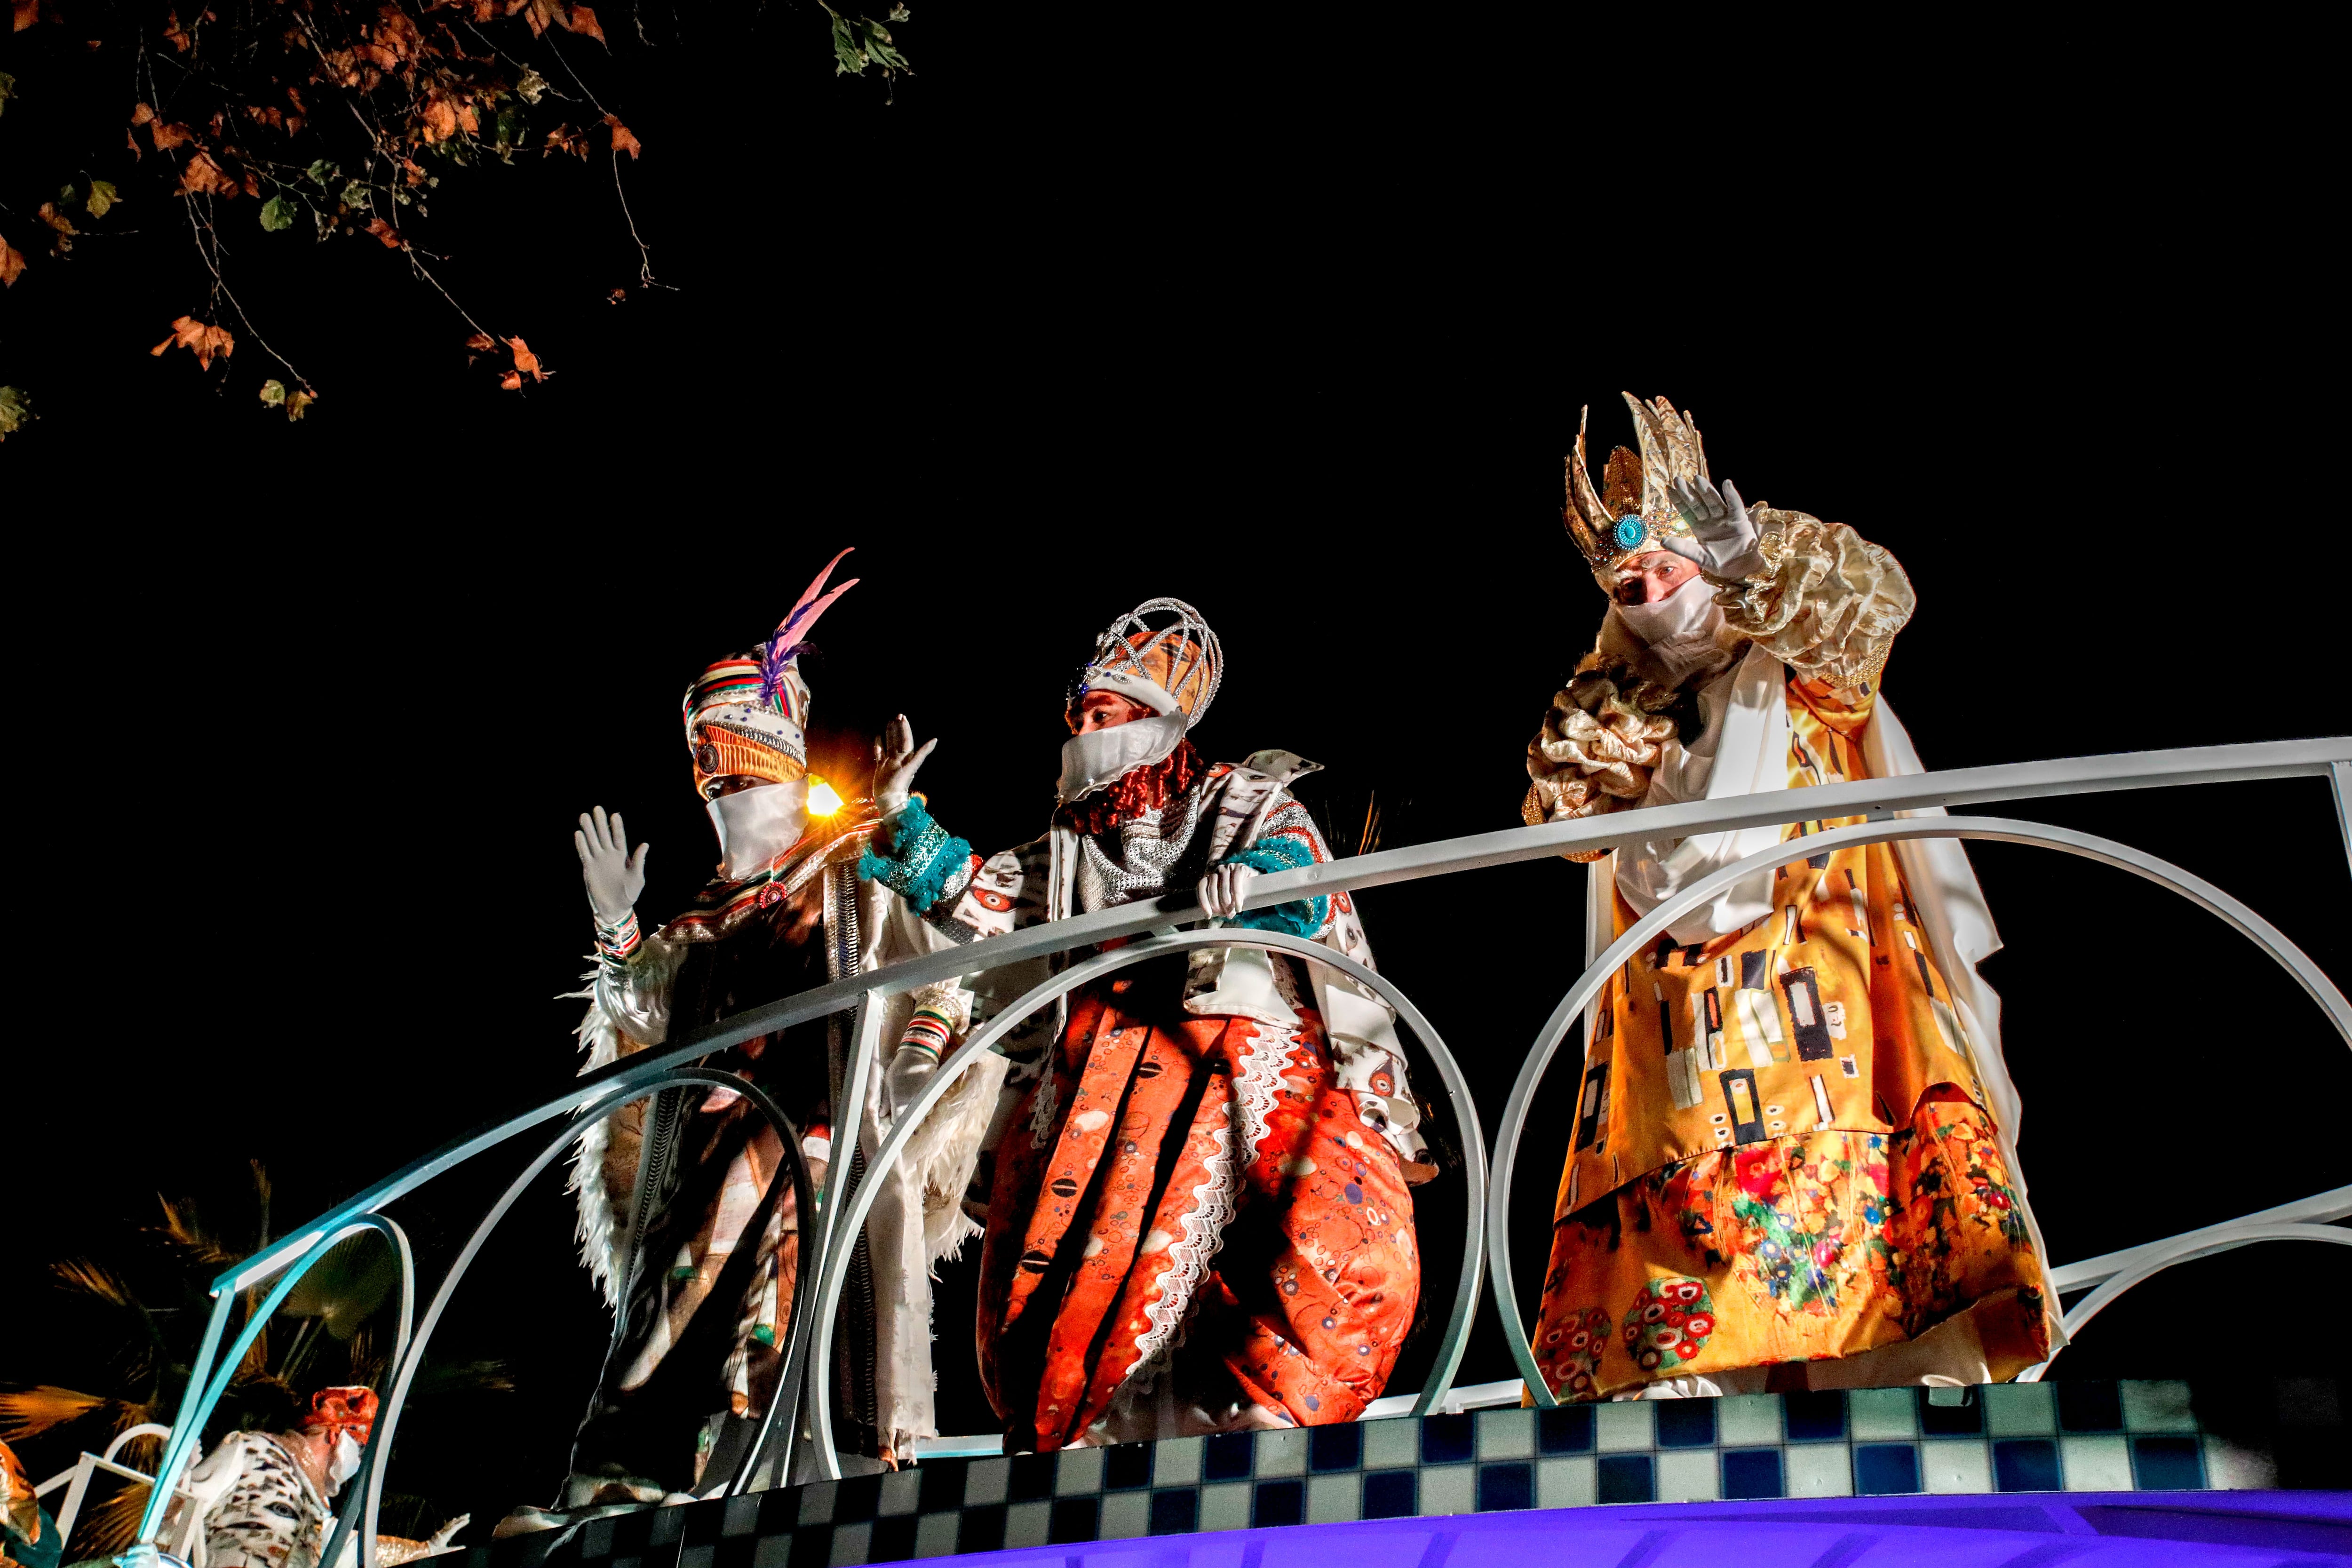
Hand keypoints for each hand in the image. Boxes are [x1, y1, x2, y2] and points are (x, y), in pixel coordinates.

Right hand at [575, 806, 648, 922]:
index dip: (617, 827)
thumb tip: (645, 844)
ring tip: (584, 816)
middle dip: (600, 822)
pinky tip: (578, 834)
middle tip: (596, 808)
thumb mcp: (637, 877)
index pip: (619, 837)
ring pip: (592, 842)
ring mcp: (598, 861)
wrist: (615, 908)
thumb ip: (638, 861)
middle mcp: (609, 855)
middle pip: (604, 835)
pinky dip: (581, 845)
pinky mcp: (589, 869)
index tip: (615, 815)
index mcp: (623, 856)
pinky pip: (585, 854)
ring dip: (588, 830)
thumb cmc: (629, 893)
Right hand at [873, 714, 937, 814]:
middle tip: (897, 716)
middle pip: (898, 739)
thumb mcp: (913, 765)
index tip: (903, 718)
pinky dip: (878, 745)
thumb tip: (935, 740)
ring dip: (889, 733)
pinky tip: (877, 737)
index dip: (905, 728)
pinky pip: (880, 753)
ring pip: (889, 743)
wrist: (889, 797)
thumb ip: (923, 752)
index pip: (906, 739)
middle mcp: (898, 757)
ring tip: (889, 722)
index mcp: (906, 756)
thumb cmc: (901, 782)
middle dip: (898, 728)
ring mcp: (889, 761)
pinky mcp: (881, 767)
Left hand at [885, 1045, 938, 1118]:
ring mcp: (925, 1101)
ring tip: (910, 1103)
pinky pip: (927, 1106)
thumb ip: (885, 1100)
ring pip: (922, 1116)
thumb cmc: (900, 1067)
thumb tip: (881, 1113)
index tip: (891, 1115)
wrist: (919, 1054)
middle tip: (901, 1111)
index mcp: (900, 1104)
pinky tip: (917, 1097)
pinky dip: (923, 1106)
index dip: (893, 1120)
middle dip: (906, 1120)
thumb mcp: (888, 1082)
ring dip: (916, 1114)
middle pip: (912, 1123)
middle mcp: (914, 1106)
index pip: (897, 1122)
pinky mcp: (932, 1095)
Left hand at [1197, 862, 1257, 919]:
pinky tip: (1238, 906)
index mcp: (1209, 875)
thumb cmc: (1235, 890)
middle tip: (1223, 914)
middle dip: (1216, 904)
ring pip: (1223, 887)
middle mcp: (1217, 869)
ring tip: (1231, 912)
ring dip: (1227, 903)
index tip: (1208, 915)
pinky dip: (1237, 897)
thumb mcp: (1223, 896)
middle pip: (1212, 888)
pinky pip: (1236, 883)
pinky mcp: (1240, 868)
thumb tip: (1210, 916)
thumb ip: (1216, 903)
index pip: (1201, 887)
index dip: (1203, 902)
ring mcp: (1228, 867)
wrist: (1255, 879)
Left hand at [1666, 476, 1765, 579]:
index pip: (1686, 511)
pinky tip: (1726, 484)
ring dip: (1706, 490)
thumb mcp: (1698, 556)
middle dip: (1688, 492)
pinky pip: (1735, 506)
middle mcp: (1711, 519)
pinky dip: (1731, 495)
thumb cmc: (1719, 562)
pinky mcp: (1739, 520)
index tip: (1668, 489)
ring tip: (1697, 479)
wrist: (1739, 569)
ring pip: (1713, 501)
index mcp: (1699, 526)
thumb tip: (1662, 540)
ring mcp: (1724, 518)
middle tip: (1677, 480)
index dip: (1678, 501)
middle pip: (1697, 503)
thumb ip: (1682, 548)